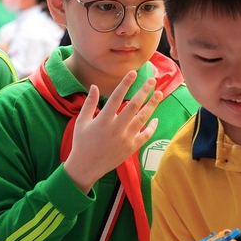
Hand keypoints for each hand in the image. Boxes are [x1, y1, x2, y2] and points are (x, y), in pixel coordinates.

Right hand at [63, 71, 161, 192]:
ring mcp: (125, 139)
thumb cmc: (81, 143)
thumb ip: (89, 103)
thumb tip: (95, 86)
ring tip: (159, 94)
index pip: (117, 97)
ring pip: (142, 118)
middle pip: (134, 105)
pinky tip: (155, 118)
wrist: (85, 167)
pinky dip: (151, 127)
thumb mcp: (81, 122)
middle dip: (144, 91)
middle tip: (152, 80)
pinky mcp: (130, 148)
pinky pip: (145, 136)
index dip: (126, 84)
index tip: (133, 73)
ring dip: (152, 105)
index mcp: (103, 120)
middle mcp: (115, 128)